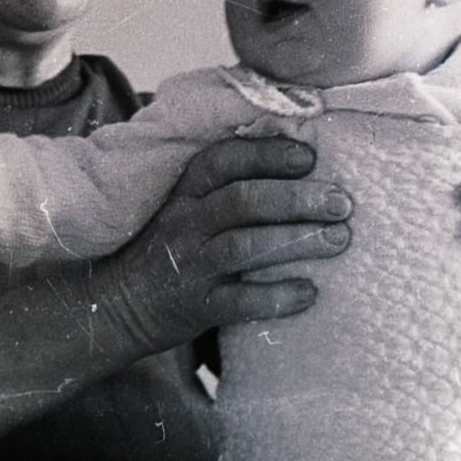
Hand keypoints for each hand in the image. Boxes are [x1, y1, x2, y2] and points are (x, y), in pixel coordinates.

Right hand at [95, 135, 351, 357]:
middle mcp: (186, 223)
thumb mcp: (188, 208)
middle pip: (243, 200)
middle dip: (296, 198)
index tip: (310, 156)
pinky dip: (276, 296)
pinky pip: (238, 302)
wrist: (118, 305)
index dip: (267, 154)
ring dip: (296, 240)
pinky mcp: (195, 307)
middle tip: (342, 202)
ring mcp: (190, 265)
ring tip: (339, 239)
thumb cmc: (171, 250)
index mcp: (186, 192)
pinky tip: (309, 293)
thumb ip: (228, 187)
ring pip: (244, 245)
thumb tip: (301, 165)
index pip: (224, 160)